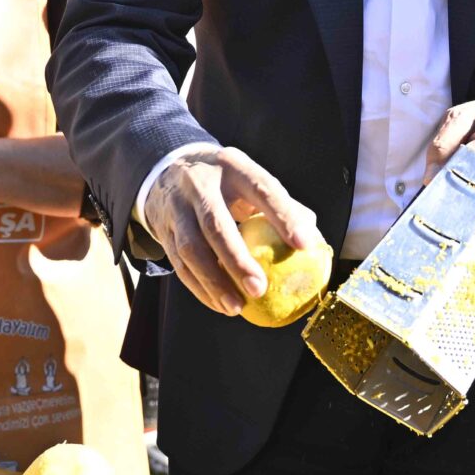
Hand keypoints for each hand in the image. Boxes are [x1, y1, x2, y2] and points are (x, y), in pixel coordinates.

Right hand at [139, 147, 322, 318]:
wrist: (166, 171)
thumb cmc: (225, 183)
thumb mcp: (249, 179)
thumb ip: (280, 203)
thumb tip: (311, 234)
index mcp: (232, 165)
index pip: (262, 189)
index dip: (283, 216)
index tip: (304, 245)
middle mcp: (199, 183)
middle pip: (215, 224)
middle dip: (236, 260)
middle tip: (259, 289)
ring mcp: (176, 207)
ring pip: (190, 248)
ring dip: (213, 282)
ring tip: (236, 308)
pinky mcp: (163, 230)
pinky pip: (179, 264)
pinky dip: (199, 288)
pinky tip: (219, 305)